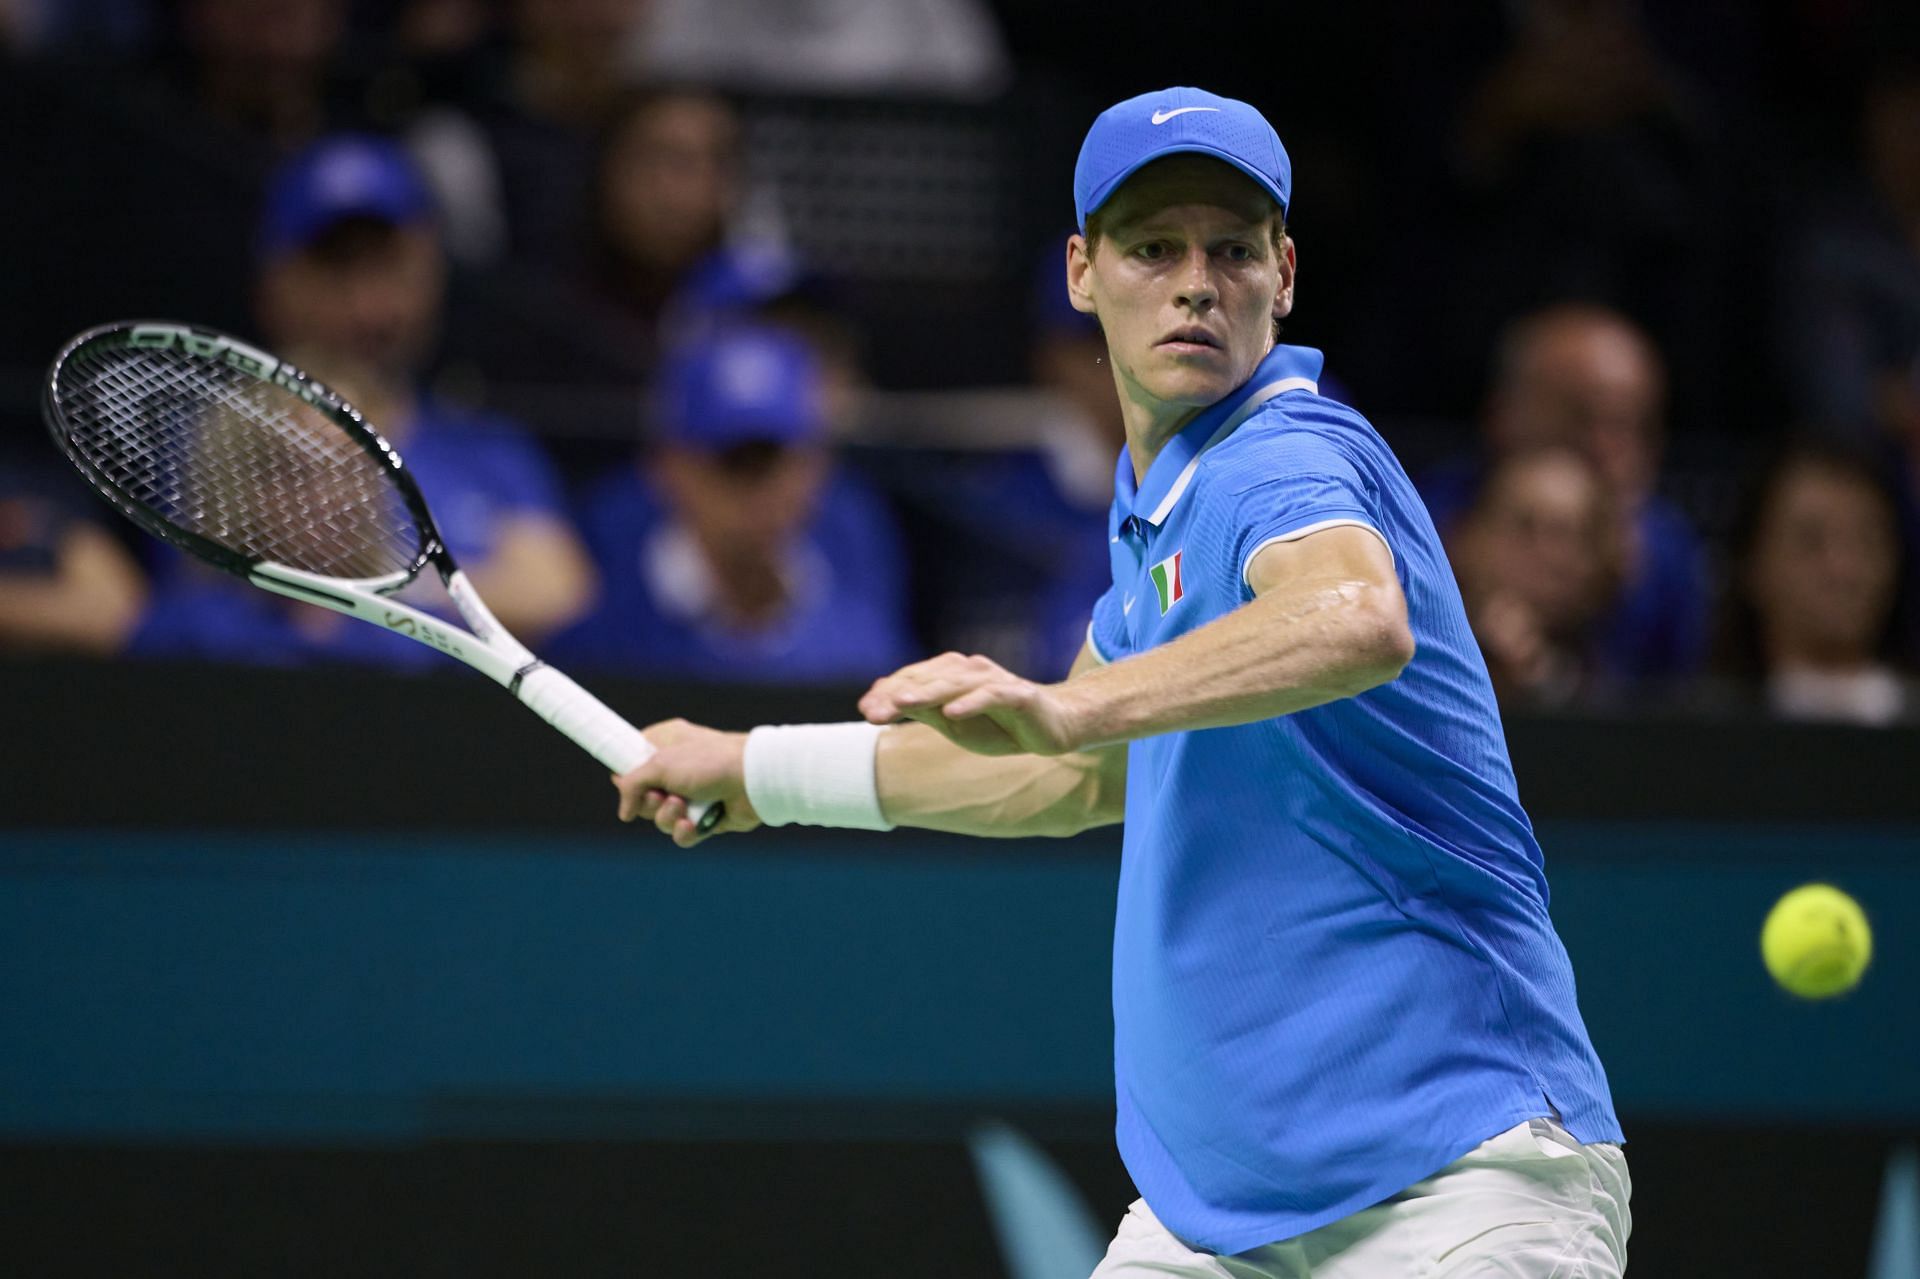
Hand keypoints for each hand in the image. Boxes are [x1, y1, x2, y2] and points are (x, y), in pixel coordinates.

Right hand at [612, 718, 760, 846]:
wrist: (754, 780)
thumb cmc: (709, 762)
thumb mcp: (660, 765)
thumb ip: (632, 786)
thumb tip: (625, 812)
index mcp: (667, 744)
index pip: (635, 758)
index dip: (627, 773)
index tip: (622, 780)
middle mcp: (678, 769)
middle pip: (644, 796)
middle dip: (648, 803)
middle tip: (658, 797)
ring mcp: (693, 794)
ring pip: (662, 818)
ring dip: (667, 817)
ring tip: (683, 807)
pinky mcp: (707, 817)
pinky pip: (683, 834)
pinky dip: (685, 832)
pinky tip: (693, 825)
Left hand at [857, 652, 1086, 755]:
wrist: (1055, 726)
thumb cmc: (1000, 724)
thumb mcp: (954, 723)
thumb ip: (923, 711)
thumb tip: (884, 703)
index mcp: (952, 675)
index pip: (914, 679)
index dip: (888, 693)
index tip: (865, 711)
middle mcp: (970, 671)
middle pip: (929, 679)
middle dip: (899, 695)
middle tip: (872, 712)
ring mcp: (994, 680)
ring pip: (955, 684)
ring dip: (927, 694)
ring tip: (903, 703)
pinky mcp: (1018, 695)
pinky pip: (992, 696)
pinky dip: (972, 703)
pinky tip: (953, 712)